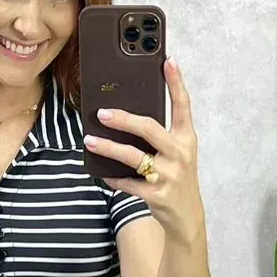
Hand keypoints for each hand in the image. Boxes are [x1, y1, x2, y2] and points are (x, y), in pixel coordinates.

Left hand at [85, 55, 204, 240]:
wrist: (186, 215)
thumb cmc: (176, 177)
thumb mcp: (177, 153)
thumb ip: (160, 135)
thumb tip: (126, 116)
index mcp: (187, 138)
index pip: (183, 106)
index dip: (176, 82)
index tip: (167, 60)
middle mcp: (180, 154)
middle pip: (149, 128)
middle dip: (123, 119)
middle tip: (102, 113)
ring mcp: (169, 174)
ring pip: (133, 156)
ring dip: (108, 148)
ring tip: (90, 140)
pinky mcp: (157, 194)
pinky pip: (127, 182)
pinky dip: (112, 177)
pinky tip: (100, 172)